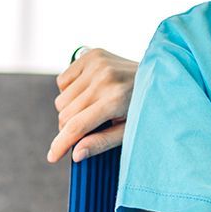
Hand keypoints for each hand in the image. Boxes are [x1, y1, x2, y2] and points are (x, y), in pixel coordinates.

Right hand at [47, 48, 137, 163]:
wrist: (158, 76)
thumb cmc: (143, 108)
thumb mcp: (129, 131)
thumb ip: (102, 142)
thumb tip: (76, 155)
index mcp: (115, 100)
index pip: (77, 126)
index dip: (61, 144)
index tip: (52, 157)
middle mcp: (104, 79)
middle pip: (65, 114)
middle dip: (69, 128)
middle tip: (86, 129)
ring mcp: (97, 64)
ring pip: (61, 100)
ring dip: (70, 109)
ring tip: (92, 108)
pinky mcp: (91, 54)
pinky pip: (62, 81)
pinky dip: (69, 91)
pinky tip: (88, 92)